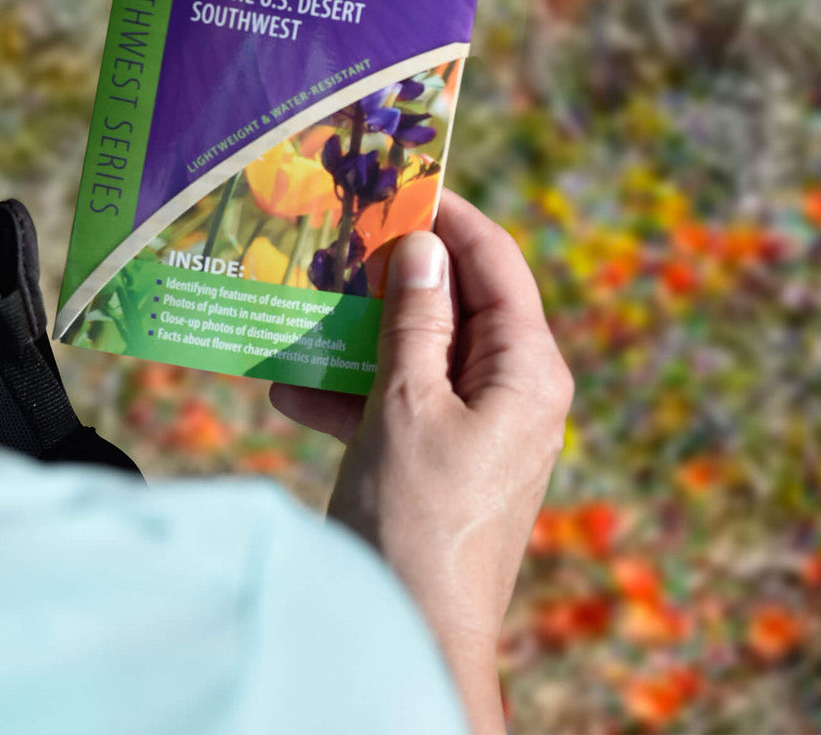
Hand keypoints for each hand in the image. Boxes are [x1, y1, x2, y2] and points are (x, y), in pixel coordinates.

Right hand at [270, 191, 573, 734]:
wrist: (411, 637)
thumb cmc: (415, 517)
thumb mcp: (407, 402)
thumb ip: (416, 318)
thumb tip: (423, 245)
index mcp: (528, 368)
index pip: (495, 261)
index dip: (448, 216)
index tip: (396, 183)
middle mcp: (516, 390)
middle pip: (457, 302)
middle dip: (393, 274)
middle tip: (336, 238)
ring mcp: (481, 426)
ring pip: (421, 350)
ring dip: (362, 333)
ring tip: (303, 306)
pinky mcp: (445, 458)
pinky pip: (403, 401)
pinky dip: (355, 391)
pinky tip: (291, 388)